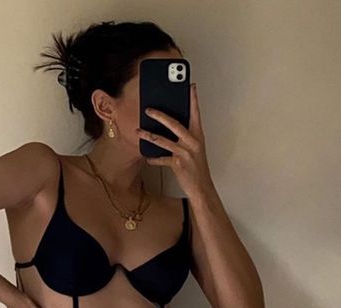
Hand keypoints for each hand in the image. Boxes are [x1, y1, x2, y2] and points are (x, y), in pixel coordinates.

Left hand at [136, 83, 215, 198]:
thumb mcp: (195, 149)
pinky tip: (147, 157)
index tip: (190, 86)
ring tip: (138, 131)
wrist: (202, 187)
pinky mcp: (177, 164)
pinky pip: (161, 159)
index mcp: (198, 135)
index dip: (193, 99)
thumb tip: (171, 126)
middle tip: (148, 109)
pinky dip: (153, 158)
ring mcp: (184, 152)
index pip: (195, 113)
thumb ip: (186, 137)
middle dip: (159, 115)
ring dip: (148, 135)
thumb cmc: (197, 167)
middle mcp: (192, 142)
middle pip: (174, 123)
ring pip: (162, 140)